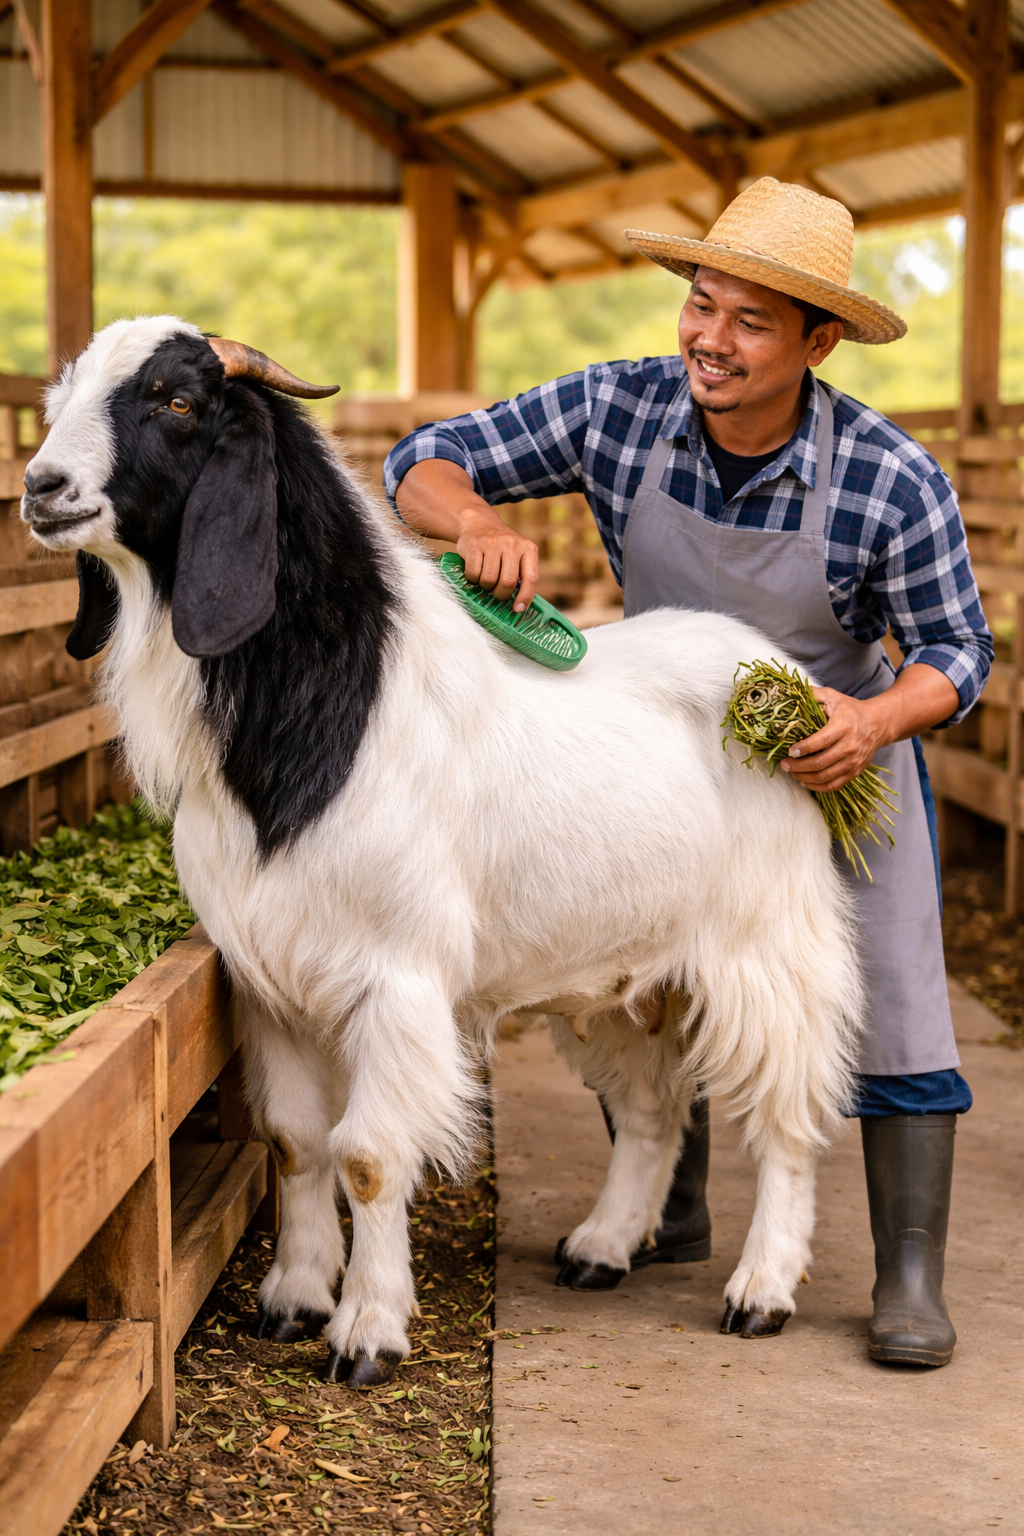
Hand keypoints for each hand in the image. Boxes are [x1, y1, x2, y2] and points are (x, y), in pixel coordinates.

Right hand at [395, 460, 539, 609]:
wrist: (479, 523)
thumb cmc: (501, 548)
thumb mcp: (518, 555)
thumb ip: (522, 574)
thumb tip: (521, 605)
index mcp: (528, 549)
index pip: (531, 578)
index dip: (525, 597)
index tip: (518, 609)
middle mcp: (512, 544)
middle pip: (508, 582)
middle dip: (500, 594)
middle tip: (496, 593)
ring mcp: (492, 543)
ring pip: (489, 580)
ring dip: (485, 587)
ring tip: (485, 580)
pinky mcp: (474, 545)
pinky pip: (473, 574)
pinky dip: (472, 579)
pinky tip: (474, 573)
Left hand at [778, 665, 959, 792]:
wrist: (878, 724)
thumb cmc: (850, 710)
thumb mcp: (833, 697)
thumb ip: (813, 695)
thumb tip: (790, 693)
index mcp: (843, 726)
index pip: (821, 741)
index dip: (803, 748)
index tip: (790, 751)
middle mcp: (850, 746)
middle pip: (820, 763)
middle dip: (798, 766)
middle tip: (784, 764)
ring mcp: (854, 761)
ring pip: (825, 777)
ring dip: (804, 777)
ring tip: (791, 772)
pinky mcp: (855, 771)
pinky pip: (834, 785)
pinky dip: (817, 787)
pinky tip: (805, 782)